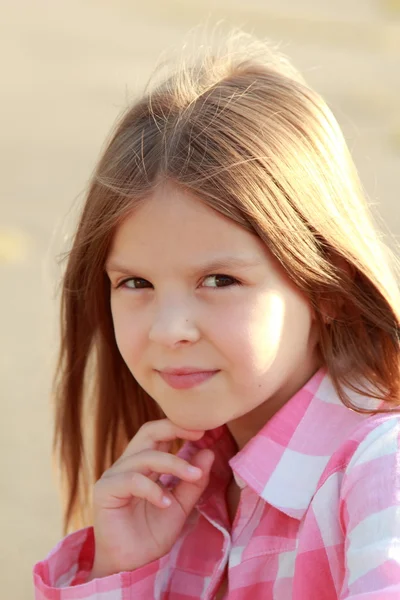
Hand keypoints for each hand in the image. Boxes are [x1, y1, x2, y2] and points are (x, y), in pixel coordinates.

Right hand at [88, 419, 213, 579]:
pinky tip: (166, 503)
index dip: (179, 426)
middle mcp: (128, 464)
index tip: (204, 429)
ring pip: (145, 456)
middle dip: (173, 428)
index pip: (159, 434)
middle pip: (148, 433)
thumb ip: (192, 481)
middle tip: (199, 433)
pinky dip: (152, 489)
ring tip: (194, 476)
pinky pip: (131, 480)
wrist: (132, 566)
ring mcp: (115, 476)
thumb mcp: (181, 506)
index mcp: (144, 464)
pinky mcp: (105, 491)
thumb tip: (208, 452)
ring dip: (174, 464)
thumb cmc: (152, 534)